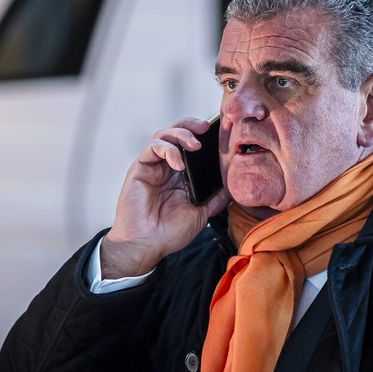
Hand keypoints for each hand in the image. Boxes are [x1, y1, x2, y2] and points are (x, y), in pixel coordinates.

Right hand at [101, 117, 230, 278]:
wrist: (147, 246)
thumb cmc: (169, 232)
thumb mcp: (201, 213)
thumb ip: (215, 199)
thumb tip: (232, 186)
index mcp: (179, 175)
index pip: (189, 145)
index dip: (202, 135)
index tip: (218, 133)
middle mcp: (165, 167)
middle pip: (175, 133)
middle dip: (190, 125)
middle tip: (205, 127)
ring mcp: (152, 167)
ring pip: (163, 135)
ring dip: (181, 134)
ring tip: (195, 144)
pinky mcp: (139, 169)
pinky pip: (152, 149)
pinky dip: (167, 150)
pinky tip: (179, 163)